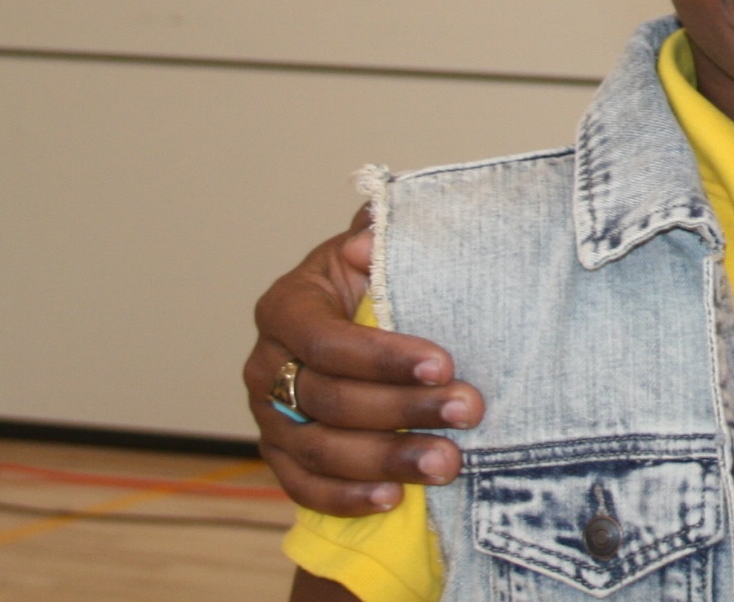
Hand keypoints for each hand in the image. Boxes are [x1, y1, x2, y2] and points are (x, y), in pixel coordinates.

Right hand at [246, 213, 486, 514]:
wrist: (349, 324)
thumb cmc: (371, 284)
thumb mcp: (374, 254)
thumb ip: (378, 237)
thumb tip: (368, 234)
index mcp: (286, 307)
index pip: (327, 339)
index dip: (383, 357)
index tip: (444, 363)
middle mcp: (265, 365)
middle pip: (329, 399)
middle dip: (403, 409)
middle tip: (467, 412)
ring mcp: (267, 416)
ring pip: (320, 449)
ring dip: (387, 459)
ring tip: (446, 463)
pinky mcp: (278, 456)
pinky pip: (304, 488)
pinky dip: (347, 497)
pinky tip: (393, 498)